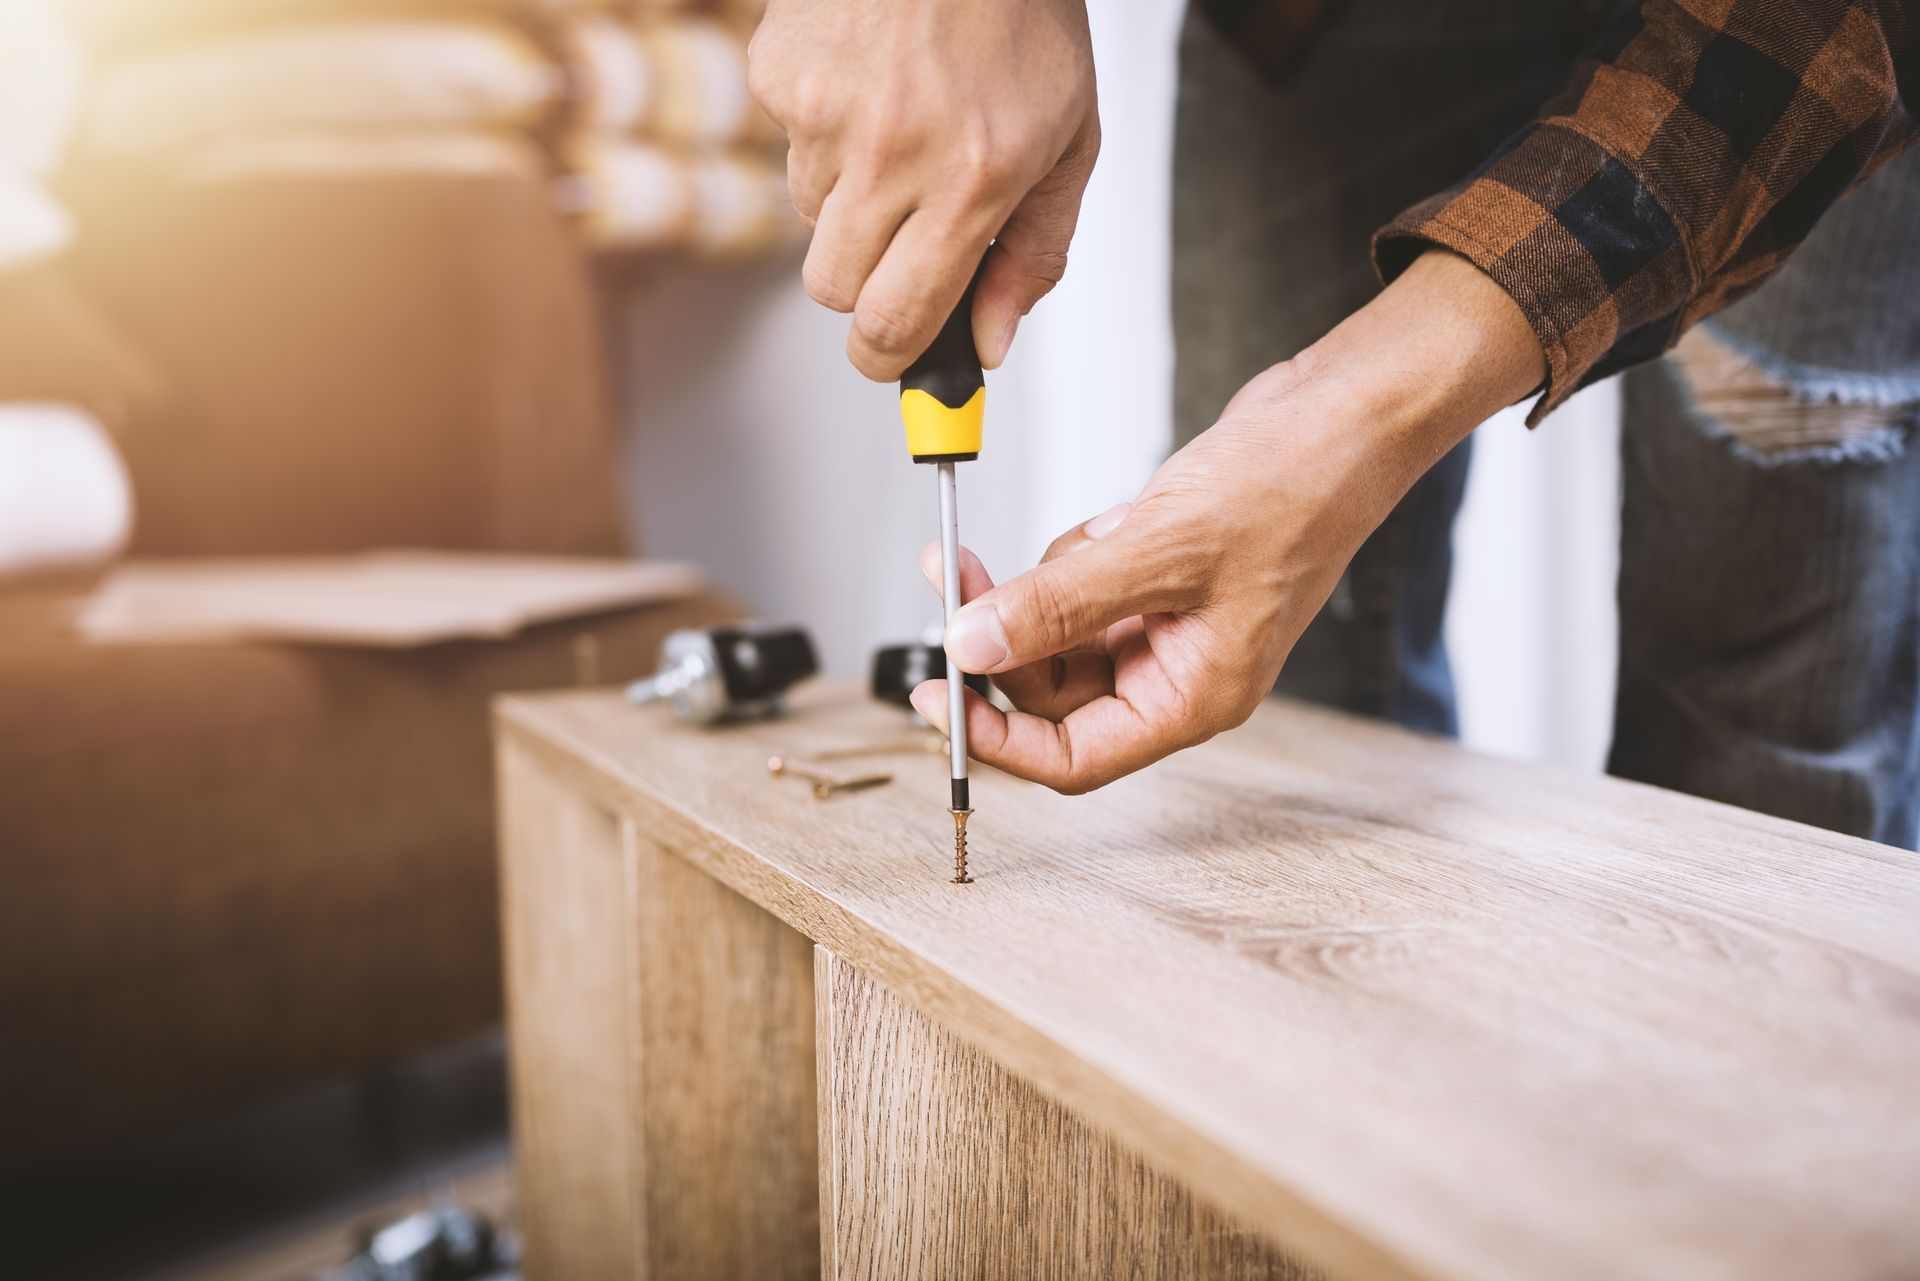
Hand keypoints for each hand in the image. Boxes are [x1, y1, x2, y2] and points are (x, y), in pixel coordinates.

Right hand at [747, 0, 1097, 378]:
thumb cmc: (1024, 23)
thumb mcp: (1070, 145)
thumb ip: (1034, 255)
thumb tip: (989, 342)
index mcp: (971, 181)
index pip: (894, 323)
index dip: (889, 358)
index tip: (893, 358)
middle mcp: (892, 153)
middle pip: (835, 292)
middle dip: (867, 287)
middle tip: (906, 245)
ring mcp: (825, 114)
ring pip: (813, 220)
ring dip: (853, 202)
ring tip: (904, 131)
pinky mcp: (780, 76)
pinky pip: (790, 149)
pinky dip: (827, 135)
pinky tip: (871, 86)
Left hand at [908, 251, 1546, 791]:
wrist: (1345, 414)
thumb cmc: (1297, 486)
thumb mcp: (1163, 550)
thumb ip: (1057, 604)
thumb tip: (971, 648)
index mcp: (1194, 698)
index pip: (1074, 758)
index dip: (996, 740)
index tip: (935, 695)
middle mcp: (1177, 672)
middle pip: (1052, 694)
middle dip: (997, 638)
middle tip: (951, 577)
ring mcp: (1167, 624)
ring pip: (1057, 634)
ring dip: (1033, 588)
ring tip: (1076, 533)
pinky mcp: (1156, 576)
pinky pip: (1079, 584)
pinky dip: (1068, 555)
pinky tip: (1112, 518)